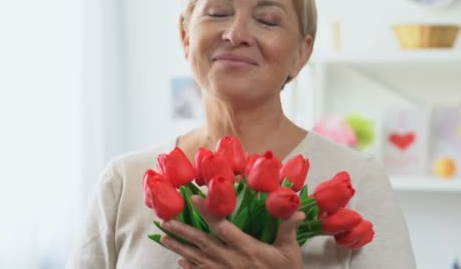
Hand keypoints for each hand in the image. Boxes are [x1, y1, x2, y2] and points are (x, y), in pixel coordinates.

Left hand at [160, 195, 304, 268]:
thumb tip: (296, 210)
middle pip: (202, 242)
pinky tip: (179, 261)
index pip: (222, 226)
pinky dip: (189, 267)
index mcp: (246, 248)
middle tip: (165, 220)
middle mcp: (231, 260)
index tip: (193, 198)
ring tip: (164, 237)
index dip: (207, 211)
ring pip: (197, 258)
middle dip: (182, 230)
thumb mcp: (290, 252)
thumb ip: (288, 229)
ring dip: (179, 247)